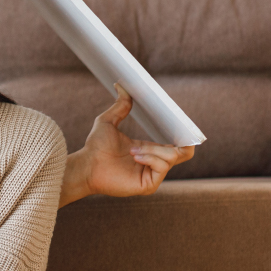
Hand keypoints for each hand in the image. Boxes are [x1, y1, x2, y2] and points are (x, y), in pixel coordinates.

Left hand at [65, 84, 194, 202]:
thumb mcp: (108, 121)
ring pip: (172, 157)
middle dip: (183, 140)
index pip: (178, 144)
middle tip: (175, 131)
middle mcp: (154, 162)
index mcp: (150, 149)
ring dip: (154, 149)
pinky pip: (162, 167)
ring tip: (133, 150)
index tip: (182, 121)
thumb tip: (121, 85)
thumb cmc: (94, 147)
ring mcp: (152, 174)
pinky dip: (151, 158)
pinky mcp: (149, 185)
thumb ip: (119, 105)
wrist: (85, 166)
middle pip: (185, 153)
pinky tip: (135, 156)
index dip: (185, 134)